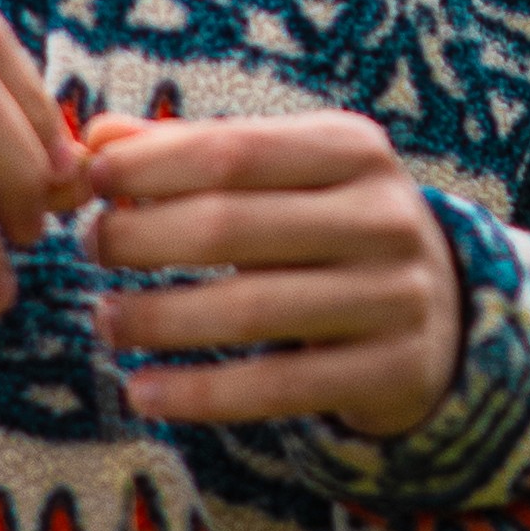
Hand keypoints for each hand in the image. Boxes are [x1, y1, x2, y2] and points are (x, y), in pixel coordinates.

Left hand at [80, 111, 463, 445]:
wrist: (441, 314)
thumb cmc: (328, 229)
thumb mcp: (282, 177)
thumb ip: (193, 152)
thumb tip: (98, 136)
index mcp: (352, 149)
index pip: (233, 150)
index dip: (150, 166)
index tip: (90, 181)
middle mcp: (384, 216)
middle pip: (233, 227)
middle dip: (142, 239)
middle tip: (88, 251)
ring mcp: (395, 296)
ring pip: (251, 310)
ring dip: (159, 318)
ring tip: (105, 321)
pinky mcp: (391, 371)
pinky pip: (277, 388)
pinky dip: (199, 394)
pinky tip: (143, 392)